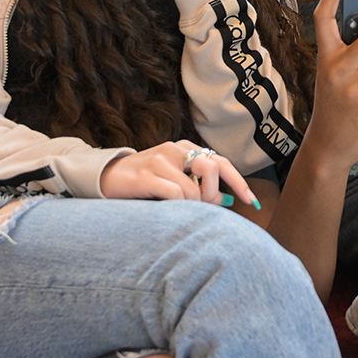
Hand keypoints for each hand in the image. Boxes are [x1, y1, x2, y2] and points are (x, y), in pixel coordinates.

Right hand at [99, 140, 256, 204]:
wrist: (106, 177)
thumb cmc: (144, 182)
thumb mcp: (173, 178)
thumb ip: (197, 185)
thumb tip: (222, 200)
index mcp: (186, 148)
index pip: (221, 163)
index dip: (239, 182)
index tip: (251, 202)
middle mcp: (176, 149)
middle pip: (212, 169)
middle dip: (212, 194)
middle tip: (201, 206)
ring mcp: (161, 159)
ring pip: (194, 188)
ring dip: (192, 205)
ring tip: (177, 208)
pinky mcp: (147, 174)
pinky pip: (176, 194)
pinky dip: (176, 206)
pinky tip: (165, 207)